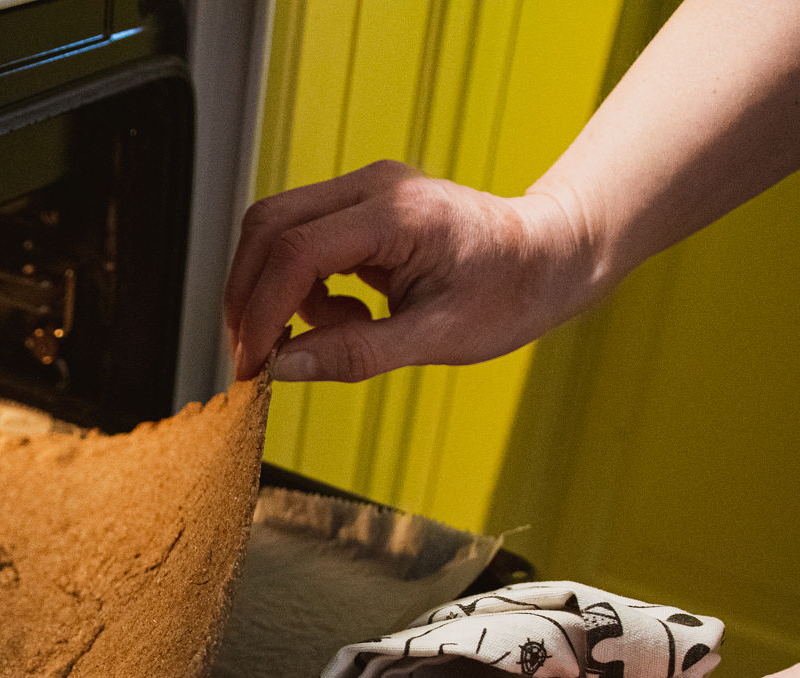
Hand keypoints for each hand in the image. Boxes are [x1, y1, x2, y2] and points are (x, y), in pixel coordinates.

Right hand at [221, 161, 602, 382]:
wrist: (551, 254)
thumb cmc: (511, 291)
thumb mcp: (437, 338)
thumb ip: (355, 353)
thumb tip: (284, 369)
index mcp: (397, 214)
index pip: (296, 253)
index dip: (262, 312)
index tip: (253, 365)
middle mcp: (372, 187)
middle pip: (267, 227)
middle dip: (248, 296)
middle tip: (255, 356)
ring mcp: (364, 191)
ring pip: (275, 231)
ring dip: (272, 292)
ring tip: (321, 335)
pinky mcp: (360, 207)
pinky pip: (299, 240)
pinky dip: (299, 288)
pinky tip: (342, 316)